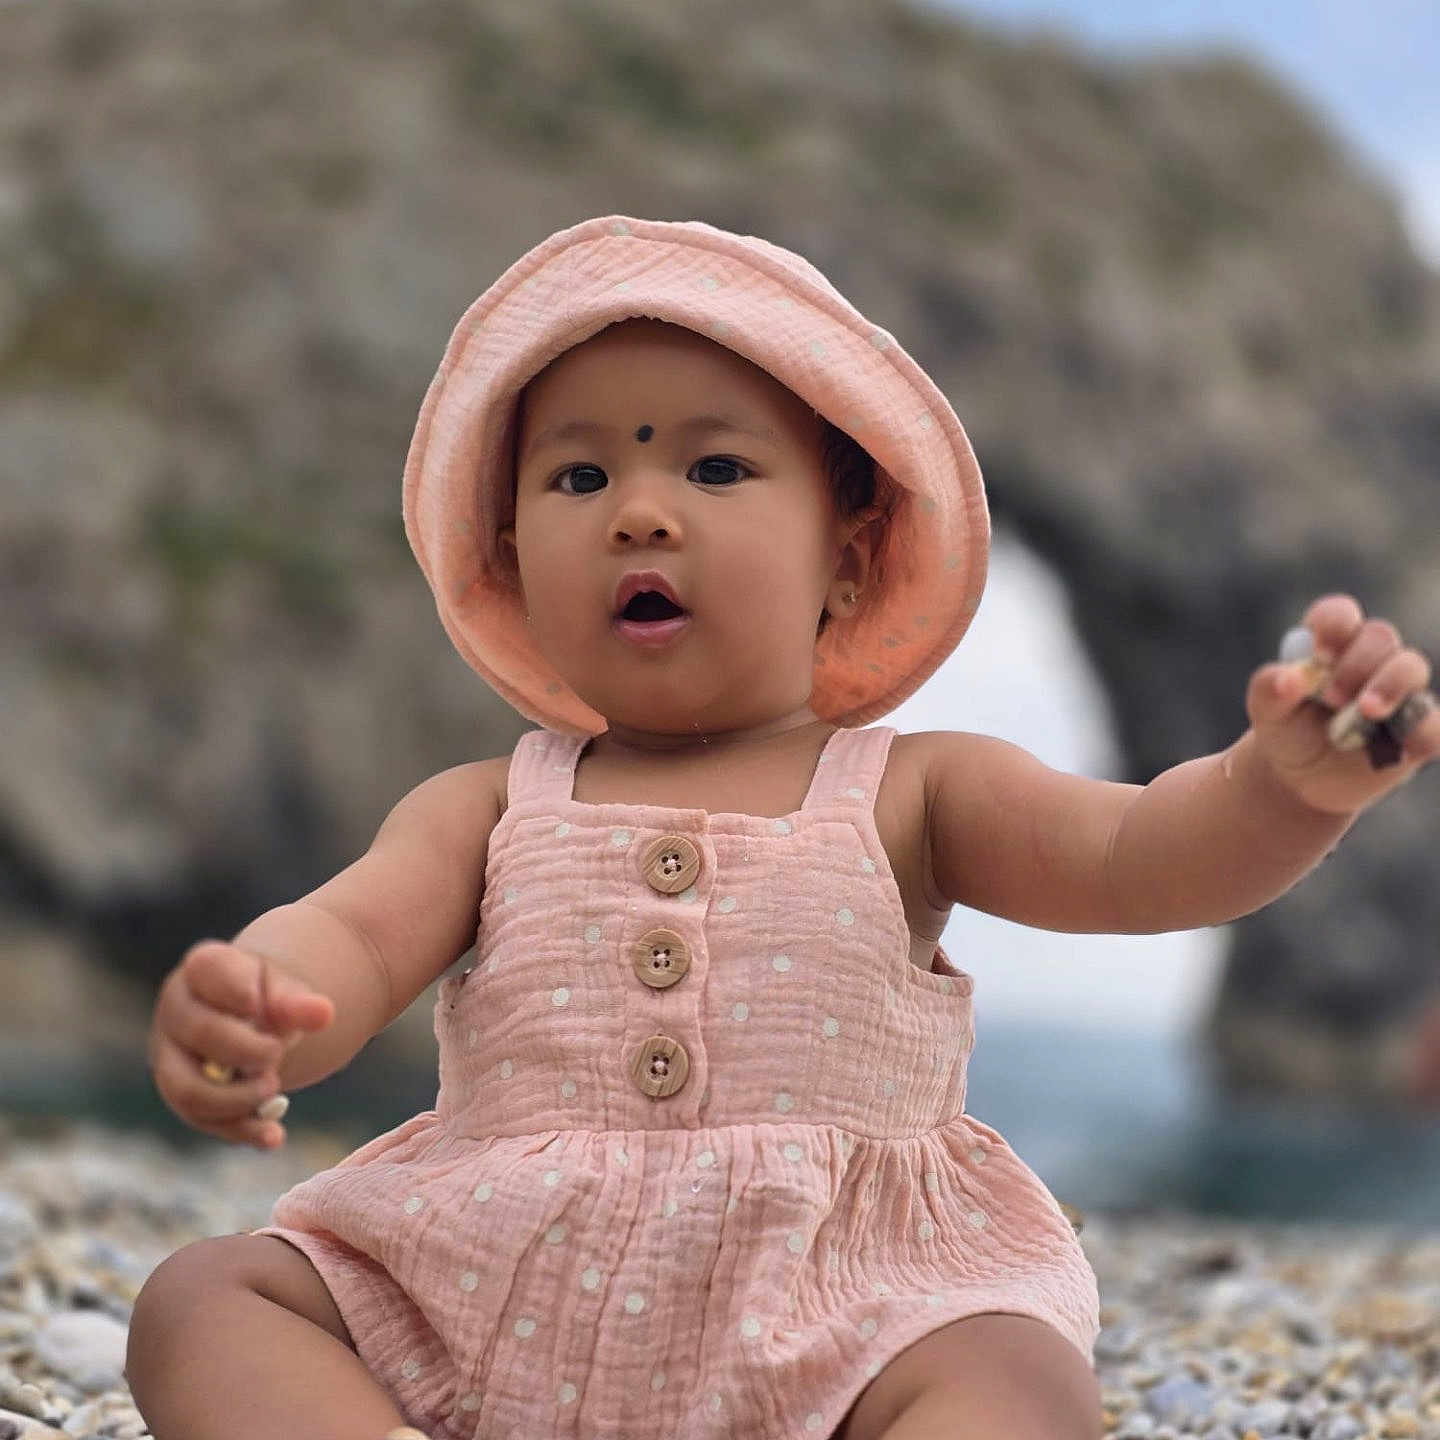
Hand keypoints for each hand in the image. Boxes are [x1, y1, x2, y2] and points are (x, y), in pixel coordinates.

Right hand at [148, 940, 334, 1148]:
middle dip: (244, 1050)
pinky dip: (239, 1130)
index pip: (208, 968)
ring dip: (233, 1098)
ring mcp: (171, 1055)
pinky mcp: (182, 1093)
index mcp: (204, 969)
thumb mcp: (286, 991)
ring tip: (274, 1090)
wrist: (252, 1021)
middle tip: (278, 1055)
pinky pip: (201, 1120)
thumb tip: (324, 1013)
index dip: (233, 988)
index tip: (257, 1004)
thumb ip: (298, 1003)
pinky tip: (273, 1135)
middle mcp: (176, 1010)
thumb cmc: (267, 997)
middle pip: (199, 1032)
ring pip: (186, 1088)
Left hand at [1246, 593, 1437, 813]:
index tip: (1319, 653)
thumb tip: (1288, 678)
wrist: (1300, 777)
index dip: (1333, 624)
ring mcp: (1398, 692)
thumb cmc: (1285, 730)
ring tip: (1365, 710)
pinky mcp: (1418, 729)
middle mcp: (1370, 659)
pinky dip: (1426, 729)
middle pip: (1379, 637)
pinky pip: (1436, 723)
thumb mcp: (1266, 712)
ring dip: (1389, 685)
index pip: (1339, 615)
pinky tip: (1406, 742)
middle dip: (1357, 663)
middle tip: (1330, 697)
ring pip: (1411, 667)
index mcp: (1330, 644)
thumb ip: (1270, 689)